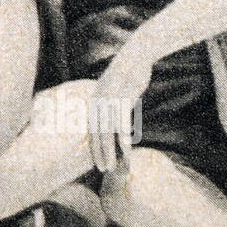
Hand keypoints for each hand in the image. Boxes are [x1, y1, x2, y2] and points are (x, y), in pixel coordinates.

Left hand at [90, 45, 154, 172]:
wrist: (135, 56)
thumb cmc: (127, 73)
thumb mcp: (114, 89)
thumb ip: (110, 104)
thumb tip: (112, 116)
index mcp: (93, 101)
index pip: (90, 130)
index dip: (93, 147)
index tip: (96, 162)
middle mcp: (97, 102)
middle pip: (96, 134)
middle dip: (100, 154)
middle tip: (104, 170)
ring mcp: (108, 101)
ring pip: (107, 132)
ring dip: (110, 151)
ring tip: (113, 166)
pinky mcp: (121, 99)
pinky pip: (121, 123)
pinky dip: (123, 137)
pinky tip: (126, 150)